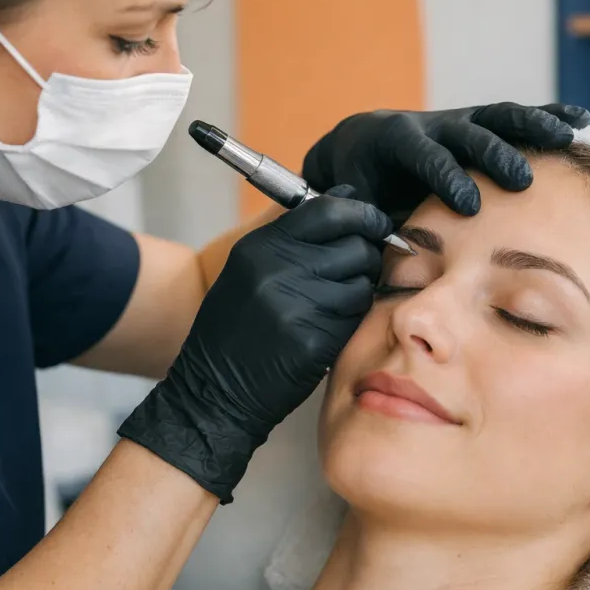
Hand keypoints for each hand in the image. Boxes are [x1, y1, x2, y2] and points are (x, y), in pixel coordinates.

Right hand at [118, 186, 391, 502]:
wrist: (214, 391)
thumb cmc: (237, 327)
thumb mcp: (251, 270)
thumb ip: (297, 236)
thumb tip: (350, 198)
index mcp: (260, 247)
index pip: (328, 210)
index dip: (361, 213)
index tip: (374, 223)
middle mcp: (277, 270)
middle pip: (355, 244)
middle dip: (366, 256)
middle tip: (355, 271)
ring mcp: (297, 306)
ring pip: (362, 282)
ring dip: (358, 291)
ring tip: (332, 306)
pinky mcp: (315, 341)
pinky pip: (357, 316)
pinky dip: (350, 320)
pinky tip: (326, 329)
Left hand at [302, 102, 589, 221]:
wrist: (363, 145)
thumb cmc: (360, 184)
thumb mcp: (352, 200)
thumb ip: (362, 218)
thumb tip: (373, 242)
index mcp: (396, 142)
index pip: (425, 157)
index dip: (446, 177)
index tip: (469, 205)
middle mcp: (433, 125)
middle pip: (468, 133)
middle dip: (495, 154)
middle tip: (520, 179)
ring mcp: (460, 120)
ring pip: (499, 117)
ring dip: (534, 126)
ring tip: (569, 137)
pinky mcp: (481, 123)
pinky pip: (517, 118)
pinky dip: (549, 117)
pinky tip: (582, 121)